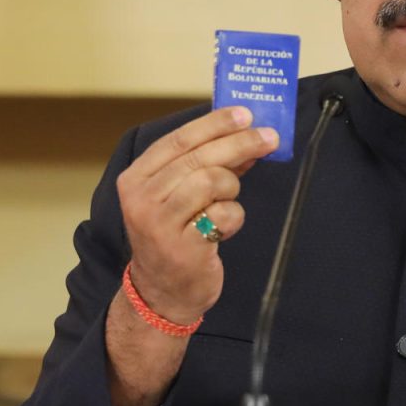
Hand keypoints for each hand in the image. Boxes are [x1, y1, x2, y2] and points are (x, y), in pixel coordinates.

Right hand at [115, 106, 277, 322]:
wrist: (162, 292)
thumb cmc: (173, 236)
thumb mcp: (178, 196)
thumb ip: (204, 165)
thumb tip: (245, 134)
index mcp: (136, 178)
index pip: (178, 140)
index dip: (214, 123)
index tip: (245, 113)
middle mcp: (142, 198)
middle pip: (198, 158)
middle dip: (239, 143)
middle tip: (269, 138)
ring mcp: (160, 224)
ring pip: (211, 181)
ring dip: (231, 188)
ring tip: (228, 200)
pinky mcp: (183, 247)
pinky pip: (223, 215)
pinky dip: (233, 217)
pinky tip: (224, 227)